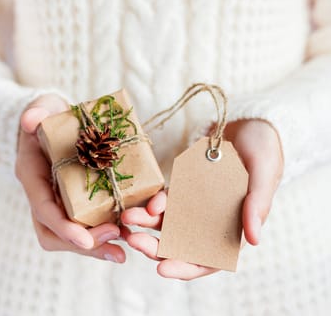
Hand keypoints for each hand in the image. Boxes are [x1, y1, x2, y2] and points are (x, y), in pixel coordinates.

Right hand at [15, 94, 125, 262]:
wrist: (56, 121)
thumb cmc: (50, 115)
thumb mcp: (43, 108)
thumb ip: (37, 113)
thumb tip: (32, 119)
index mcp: (34, 176)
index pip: (44, 210)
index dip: (64, 228)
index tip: (87, 240)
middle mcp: (44, 194)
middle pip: (57, 233)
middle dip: (85, 244)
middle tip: (117, 245)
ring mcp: (59, 199)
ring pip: (72, 235)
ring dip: (97, 246)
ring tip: (123, 250)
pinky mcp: (75, 199)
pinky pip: (86, 224)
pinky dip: (104, 233)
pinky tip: (126, 235)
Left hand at [121, 119, 283, 278]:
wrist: (250, 124)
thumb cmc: (264, 150)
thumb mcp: (264, 173)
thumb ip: (258, 205)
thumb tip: (253, 240)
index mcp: (235, 228)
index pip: (209, 259)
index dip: (186, 267)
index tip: (161, 268)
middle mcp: (212, 221)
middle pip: (181, 244)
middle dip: (156, 246)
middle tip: (134, 239)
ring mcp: (197, 205)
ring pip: (168, 223)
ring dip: (147, 223)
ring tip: (128, 217)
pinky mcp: (186, 188)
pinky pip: (167, 200)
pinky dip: (154, 203)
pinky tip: (144, 201)